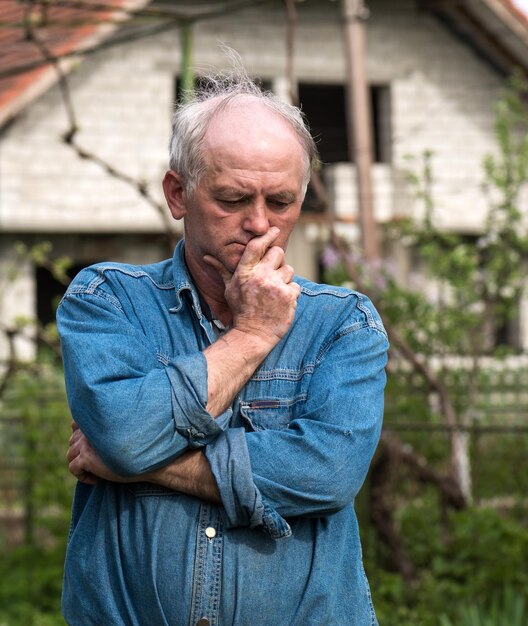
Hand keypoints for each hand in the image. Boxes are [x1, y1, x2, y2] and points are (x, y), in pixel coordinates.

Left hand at [67, 422, 131, 484]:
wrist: (143, 461)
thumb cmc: (134, 448)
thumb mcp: (117, 434)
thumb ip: (101, 430)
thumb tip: (81, 432)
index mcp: (97, 420)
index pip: (76, 424)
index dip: (81, 436)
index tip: (92, 447)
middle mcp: (89, 429)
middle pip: (72, 441)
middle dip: (81, 452)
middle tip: (98, 461)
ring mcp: (86, 443)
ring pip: (70, 455)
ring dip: (81, 465)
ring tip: (98, 471)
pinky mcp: (85, 458)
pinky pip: (73, 468)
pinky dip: (83, 476)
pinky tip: (98, 479)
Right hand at [204, 228, 300, 346]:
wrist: (252, 335)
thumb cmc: (240, 311)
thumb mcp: (229, 289)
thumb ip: (222, 270)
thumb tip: (207, 257)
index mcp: (244, 272)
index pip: (257, 245)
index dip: (267, 235)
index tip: (275, 230)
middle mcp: (260, 276)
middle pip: (278, 252)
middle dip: (277, 261)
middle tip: (272, 275)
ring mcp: (275, 286)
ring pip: (289, 269)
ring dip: (284, 279)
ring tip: (274, 293)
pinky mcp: (289, 296)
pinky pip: (295, 285)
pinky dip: (291, 293)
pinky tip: (281, 302)